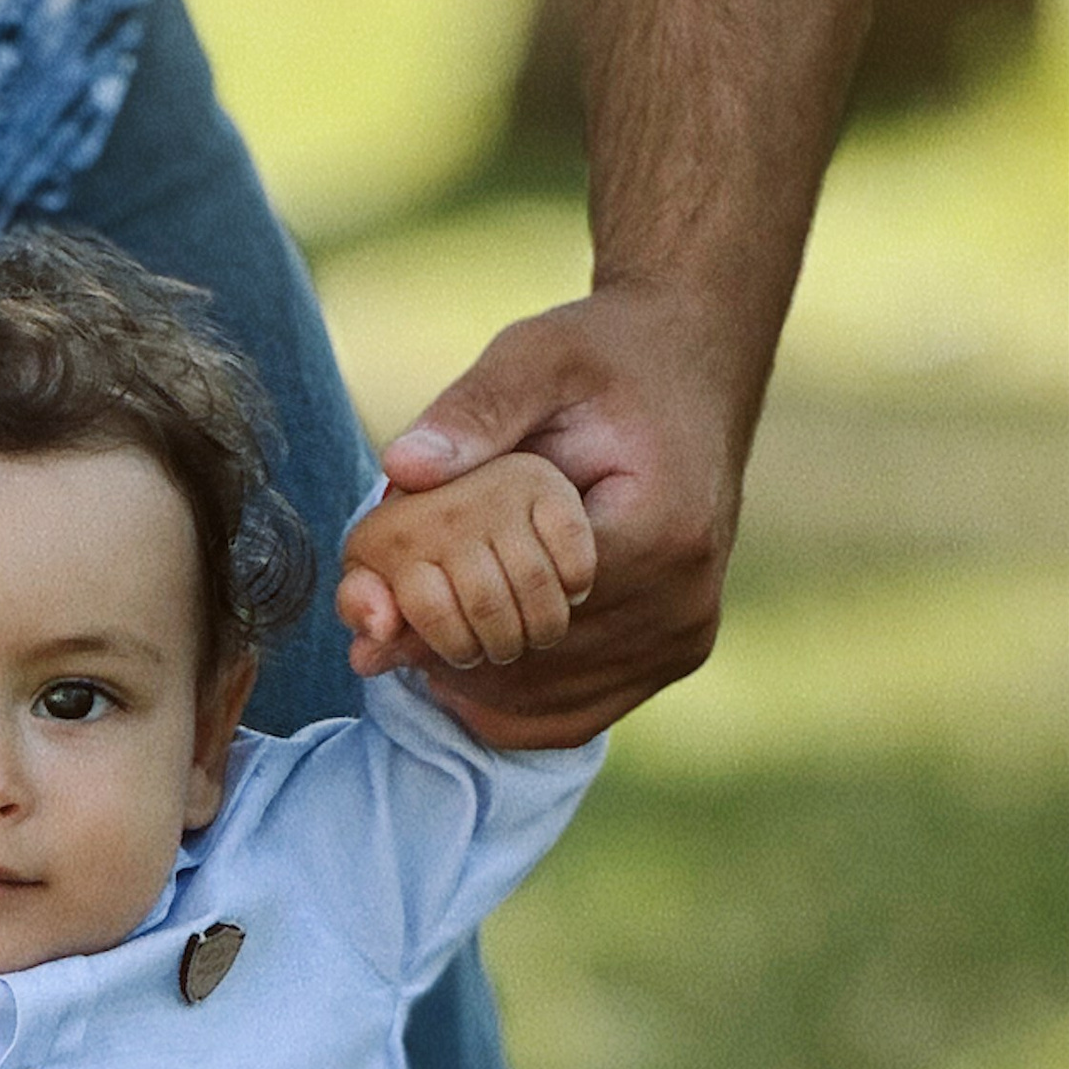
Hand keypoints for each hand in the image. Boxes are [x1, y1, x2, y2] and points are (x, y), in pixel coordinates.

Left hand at [372, 284, 754, 749]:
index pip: (520, 610)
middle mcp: (682, 599)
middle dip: (448, 652)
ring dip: (475, 684)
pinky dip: (517, 702)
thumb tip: (400, 468)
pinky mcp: (680, 652)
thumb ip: (472, 413)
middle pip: (530, 666)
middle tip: (375, 640)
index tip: (376, 606)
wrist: (693, 364)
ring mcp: (685, 635)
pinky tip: (468, 667)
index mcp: (656, 533)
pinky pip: (579, 712)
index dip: (437, 615)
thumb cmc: (608, 356)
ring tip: (415, 646)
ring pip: (547, 702)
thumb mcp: (537, 358)